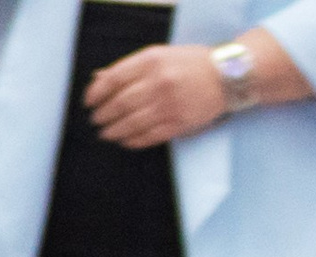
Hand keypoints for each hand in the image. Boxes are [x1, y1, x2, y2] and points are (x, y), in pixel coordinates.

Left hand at [84, 44, 226, 149]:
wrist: (226, 76)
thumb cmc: (190, 64)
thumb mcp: (160, 55)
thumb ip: (131, 68)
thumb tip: (100, 80)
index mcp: (153, 61)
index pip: (114, 78)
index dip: (96, 93)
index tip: (89, 102)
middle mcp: (160, 82)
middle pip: (121, 103)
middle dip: (103, 115)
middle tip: (96, 120)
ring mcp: (170, 105)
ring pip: (132, 123)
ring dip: (114, 131)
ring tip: (106, 133)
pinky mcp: (179, 123)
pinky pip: (149, 136)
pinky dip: (133, 140)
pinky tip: (124, 141)